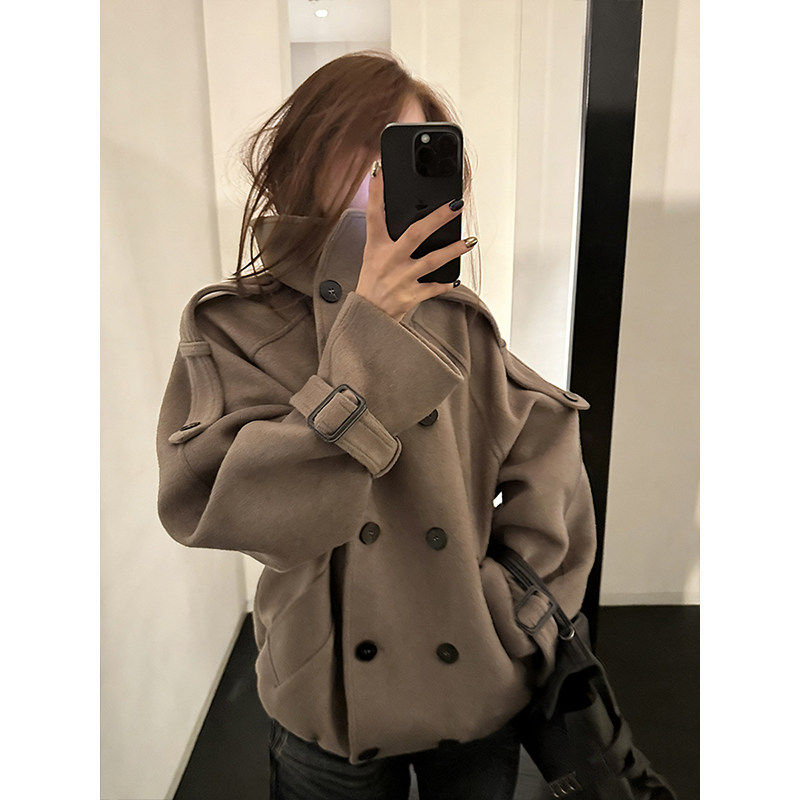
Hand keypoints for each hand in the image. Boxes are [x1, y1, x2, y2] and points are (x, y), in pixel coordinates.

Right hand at [355, 160, 476, 321]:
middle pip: (415, 233)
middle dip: (437, 218)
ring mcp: (401, 278)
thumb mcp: (372, 256)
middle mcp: (389, 260)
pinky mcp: (411, 295)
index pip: (374, 214)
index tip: (379, 170)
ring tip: (470, 241)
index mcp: (376, 247)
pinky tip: (456, 279)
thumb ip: (388, 237)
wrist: (368, 316)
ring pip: (432, 260)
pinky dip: (445, 284)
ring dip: (453, 250)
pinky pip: (434, 288)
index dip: (375, 192)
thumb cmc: (372, 282)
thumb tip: (414, 218)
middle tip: (455, 205)